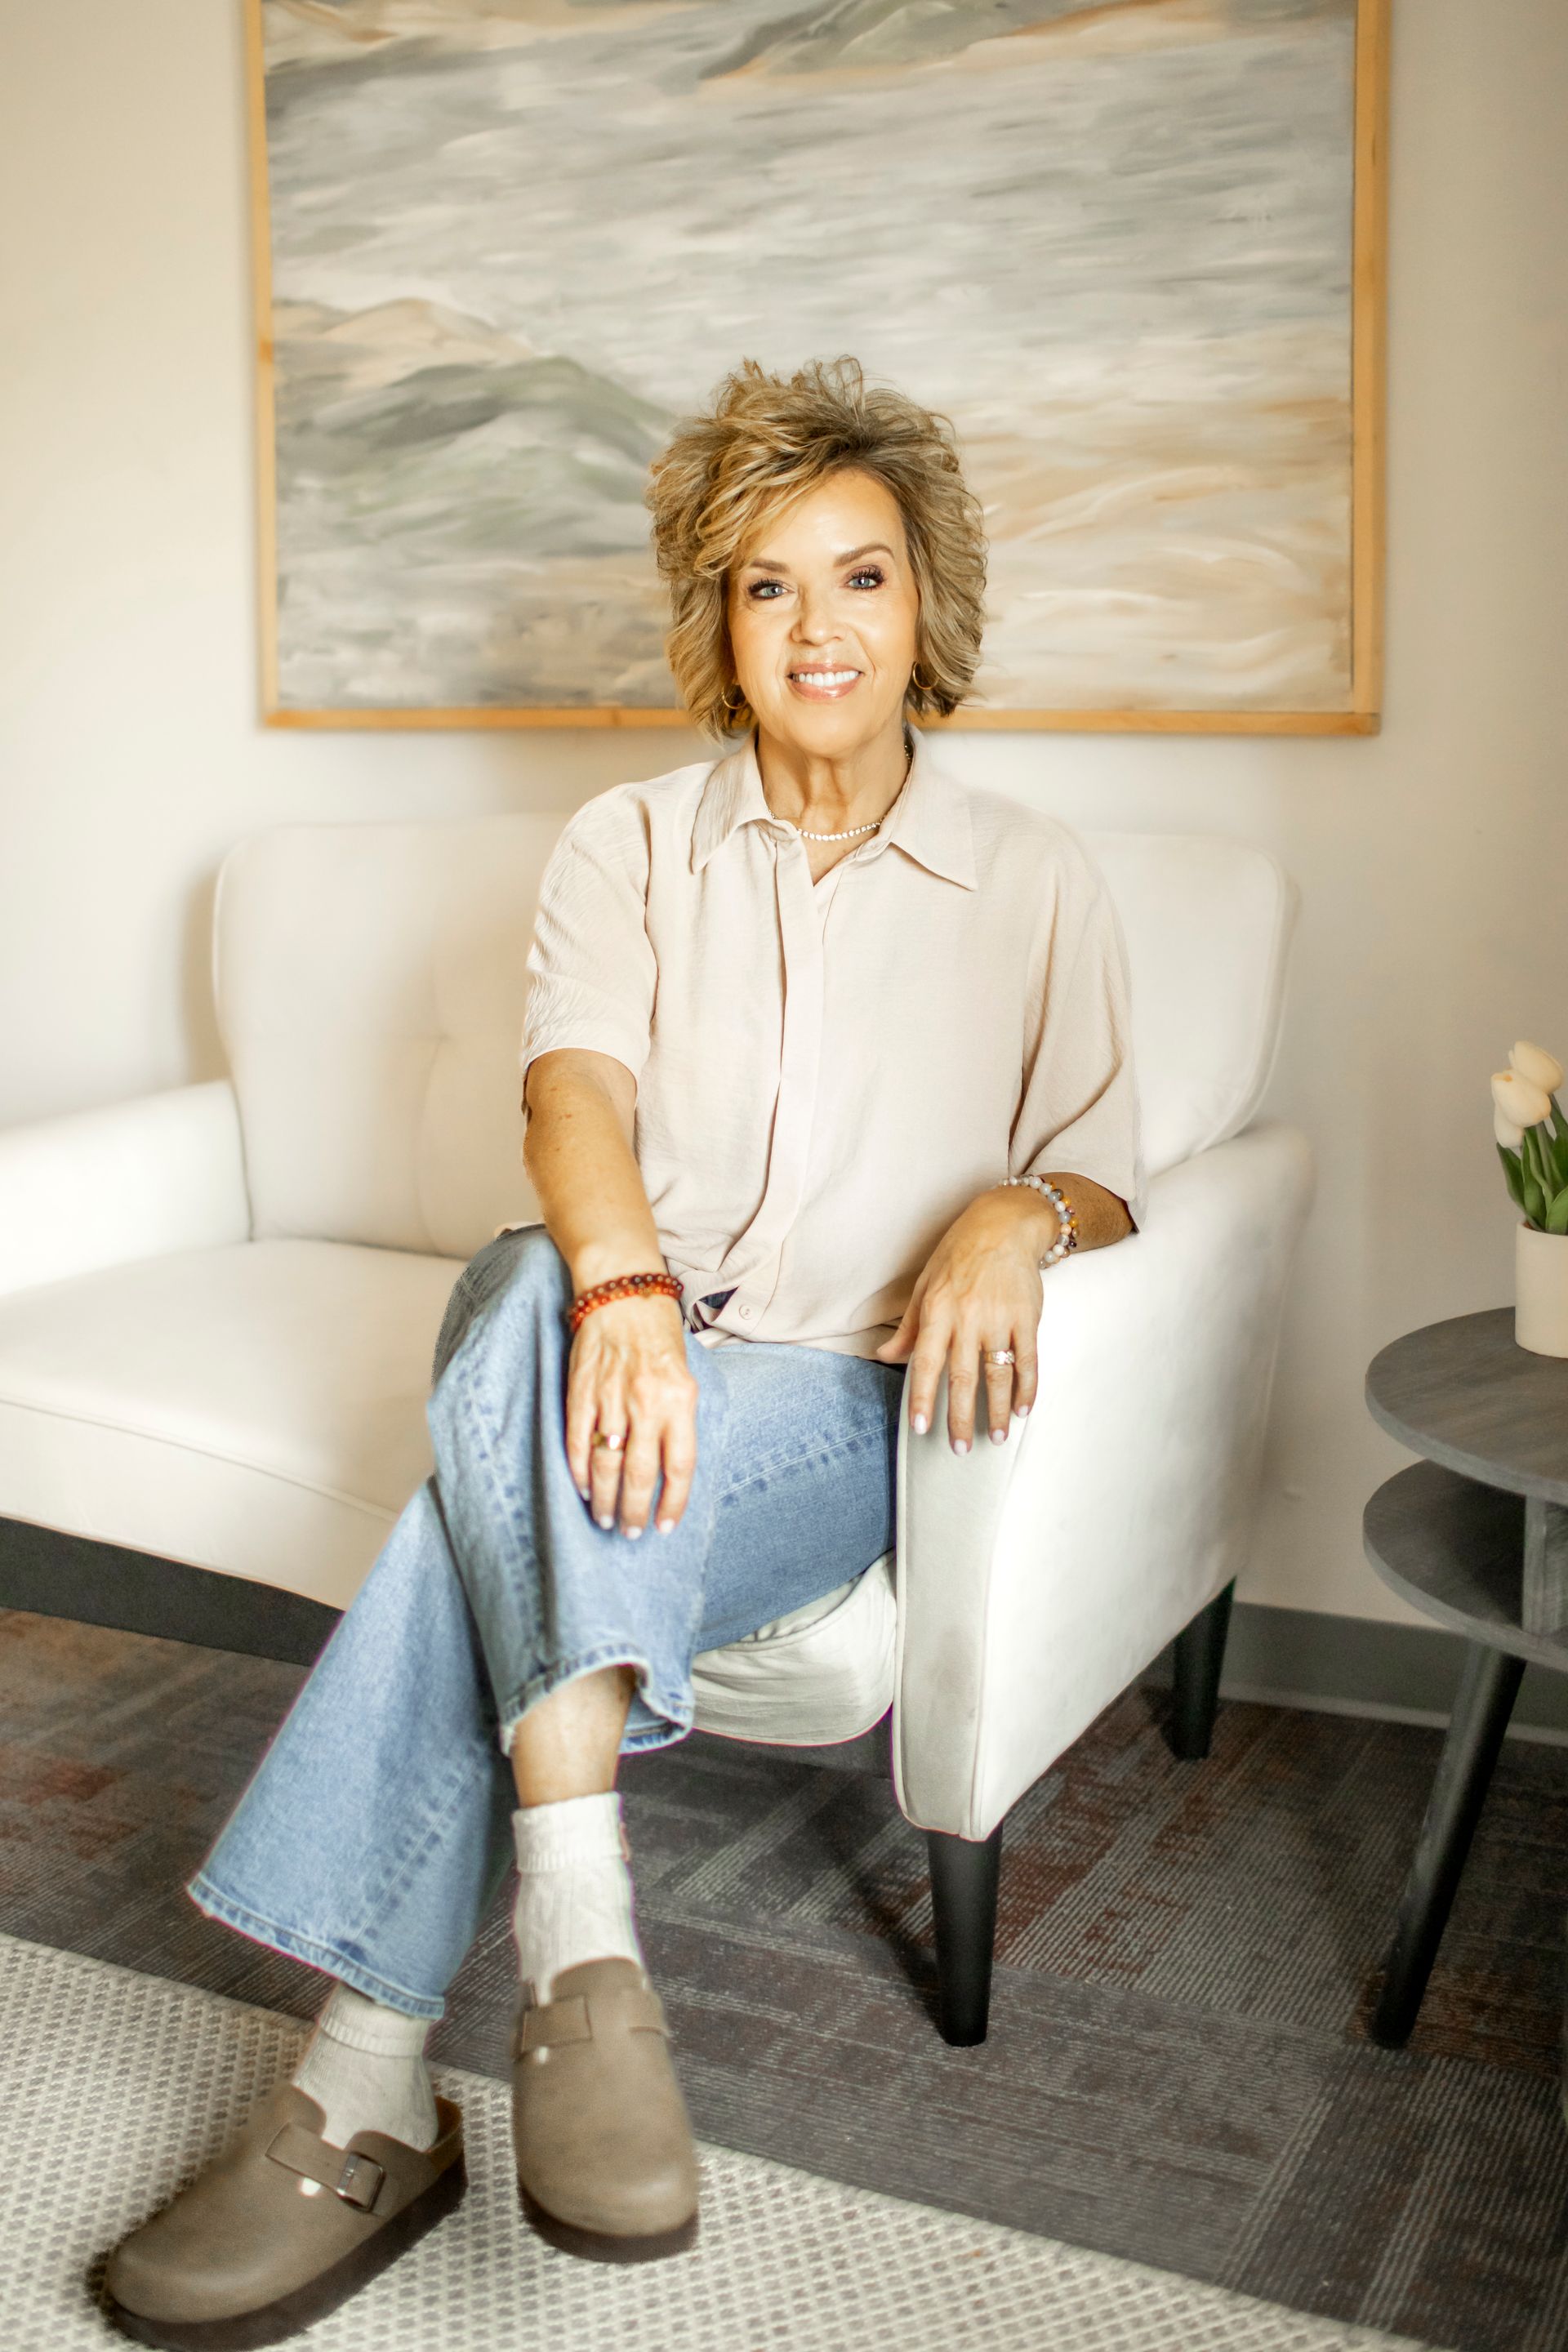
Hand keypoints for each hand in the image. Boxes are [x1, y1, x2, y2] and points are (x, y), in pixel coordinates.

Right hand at [565, 1296, 697, 1536]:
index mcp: (680, 1400)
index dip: (673, 1502)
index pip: (679, 1466)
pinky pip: (577, 1441)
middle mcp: (646, 1403)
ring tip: (607, 1520)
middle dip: (636, 1511)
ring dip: (607, 1499)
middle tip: (632, 1533)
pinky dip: (579, 1471)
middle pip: (641, 1474)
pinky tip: (584, 1490)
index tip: (665, 1527)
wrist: (622, 1290)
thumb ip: (678, 1419)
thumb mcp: (685, 1375)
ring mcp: (610, 1399)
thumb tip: (670, 1468)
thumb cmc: (658, 1333)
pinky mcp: (581, 1391)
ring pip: (607, 1464)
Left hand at [872, 1191, 1045, 1451]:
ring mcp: (999, 1318)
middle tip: (960, 1448)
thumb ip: (908, 1328)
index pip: (925, 1363)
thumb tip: (883, 1356)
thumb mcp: (924, 1287)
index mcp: (937, 1312)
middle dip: (961, 1417)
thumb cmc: (958, 1256)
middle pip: (963, 1377)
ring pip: (998, 1374)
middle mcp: (967, 1318)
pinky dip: (1027, 1387)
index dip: (923, 1398)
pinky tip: (1023, 1409)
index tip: (921, 1427)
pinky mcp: (1026, 1317)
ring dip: (998, 1409)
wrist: (1002, 1225)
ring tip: (998, 1436)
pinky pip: (1028, 1359)